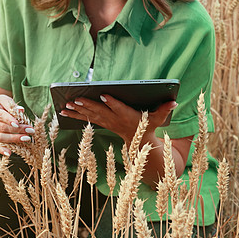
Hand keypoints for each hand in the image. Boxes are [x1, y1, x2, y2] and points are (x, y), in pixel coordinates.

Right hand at [0, 95, 34, 155]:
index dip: (9, 120)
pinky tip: (10, 153)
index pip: (0, 116)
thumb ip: (11, 105)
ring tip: (26, 138)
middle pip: (2, 128)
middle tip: (30, 130)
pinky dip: (2, 150)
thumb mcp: (3, 99)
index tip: (19, 123)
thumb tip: (21, 111)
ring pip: (1, 138)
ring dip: (14, 139)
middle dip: (18, 130)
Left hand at [59, 94, 177, 142]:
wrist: (138, 141)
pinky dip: (74, 115)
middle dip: (87, 105)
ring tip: (66, 105)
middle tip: (75, 99)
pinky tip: (63, 111)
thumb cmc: (148, 125)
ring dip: (77, 111)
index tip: (103, 95)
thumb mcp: (158, 118)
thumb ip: (165, 109)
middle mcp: (114, 120)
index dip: (111, 103)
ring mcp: (106, 122)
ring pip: (90, 115)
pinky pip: (85, 118)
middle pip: (99, 111)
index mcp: (127, 116)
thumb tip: (175, 101)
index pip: (119, 108)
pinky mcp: (101, 123)